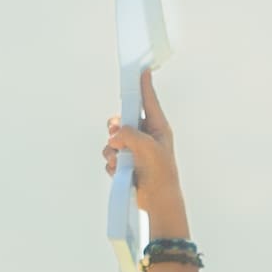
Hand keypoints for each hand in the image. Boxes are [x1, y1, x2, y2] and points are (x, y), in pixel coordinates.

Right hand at [103, 68, 180, 207]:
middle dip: (116, 128)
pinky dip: (111, 162)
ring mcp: (135, 150)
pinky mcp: (126, 163)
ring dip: (112, 149)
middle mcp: (145, 136)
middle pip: (124, 119)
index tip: (141, 70)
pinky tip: (120, 171)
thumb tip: (115, 136)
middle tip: (116, 135)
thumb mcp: (147, 147)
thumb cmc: (161, 174)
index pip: (148, 101)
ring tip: (120, 160)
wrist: (157, 200)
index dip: (144, 86)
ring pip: (113, 139)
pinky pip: (110, 155)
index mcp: (157, 128)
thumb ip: (129, 134)